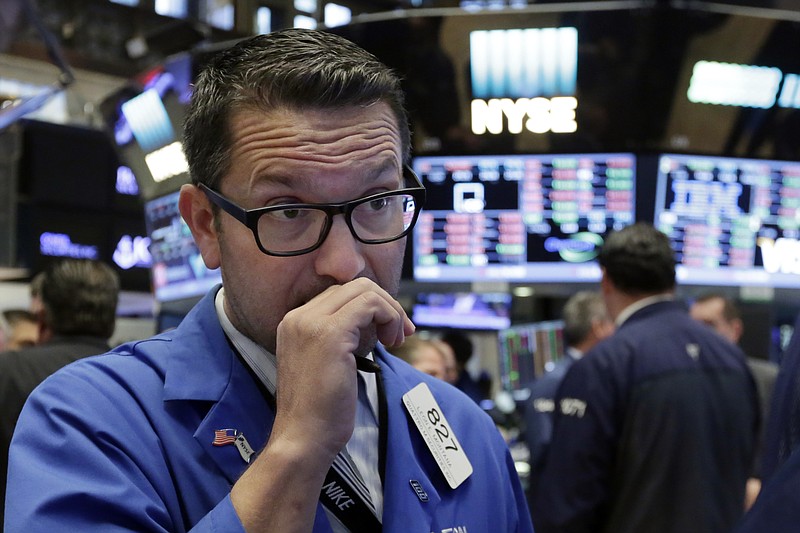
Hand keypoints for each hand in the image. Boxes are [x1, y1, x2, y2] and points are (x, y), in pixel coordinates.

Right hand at [272, 277, 413, 458]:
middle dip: (385, 305)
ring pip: (365, 290)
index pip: (340, 295)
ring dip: (390, 311)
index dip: (371, 308)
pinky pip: (370, 304)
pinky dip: (389, 317)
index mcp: (294, 323)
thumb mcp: (327, 364)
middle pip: (354, 287)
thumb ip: (341, 340)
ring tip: (396, 340)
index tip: (390, 332)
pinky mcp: (329, 333)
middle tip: (400, 334)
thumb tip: (372, 324)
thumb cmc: (319, 412)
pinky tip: (391, 343)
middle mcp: (298, 317)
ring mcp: (311, 323)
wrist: (303, 438)